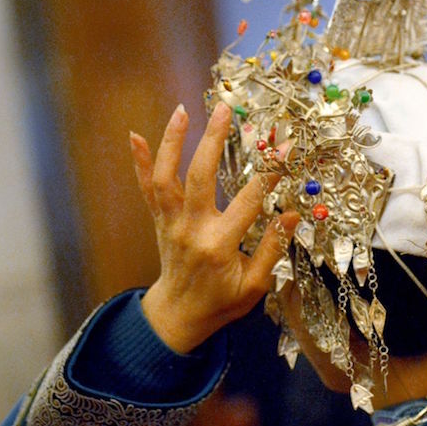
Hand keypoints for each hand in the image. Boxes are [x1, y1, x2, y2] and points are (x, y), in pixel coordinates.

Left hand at [129, 103, 297, 353]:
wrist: (178, 316)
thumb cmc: (221, 303)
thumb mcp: (255, 286)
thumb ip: (272, 249)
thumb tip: (292, 214)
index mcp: (218, 245)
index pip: (248, 200)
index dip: (269, 171)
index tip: (285, 146)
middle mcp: (191, 229)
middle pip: (200, 177)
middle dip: (212, 140)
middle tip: (224, 109)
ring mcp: (171, 223)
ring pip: (166, 177)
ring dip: (172, 142)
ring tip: (182, 111)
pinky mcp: (160, 220)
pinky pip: (146, 188)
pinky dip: (140, 162)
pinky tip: (135, 135)